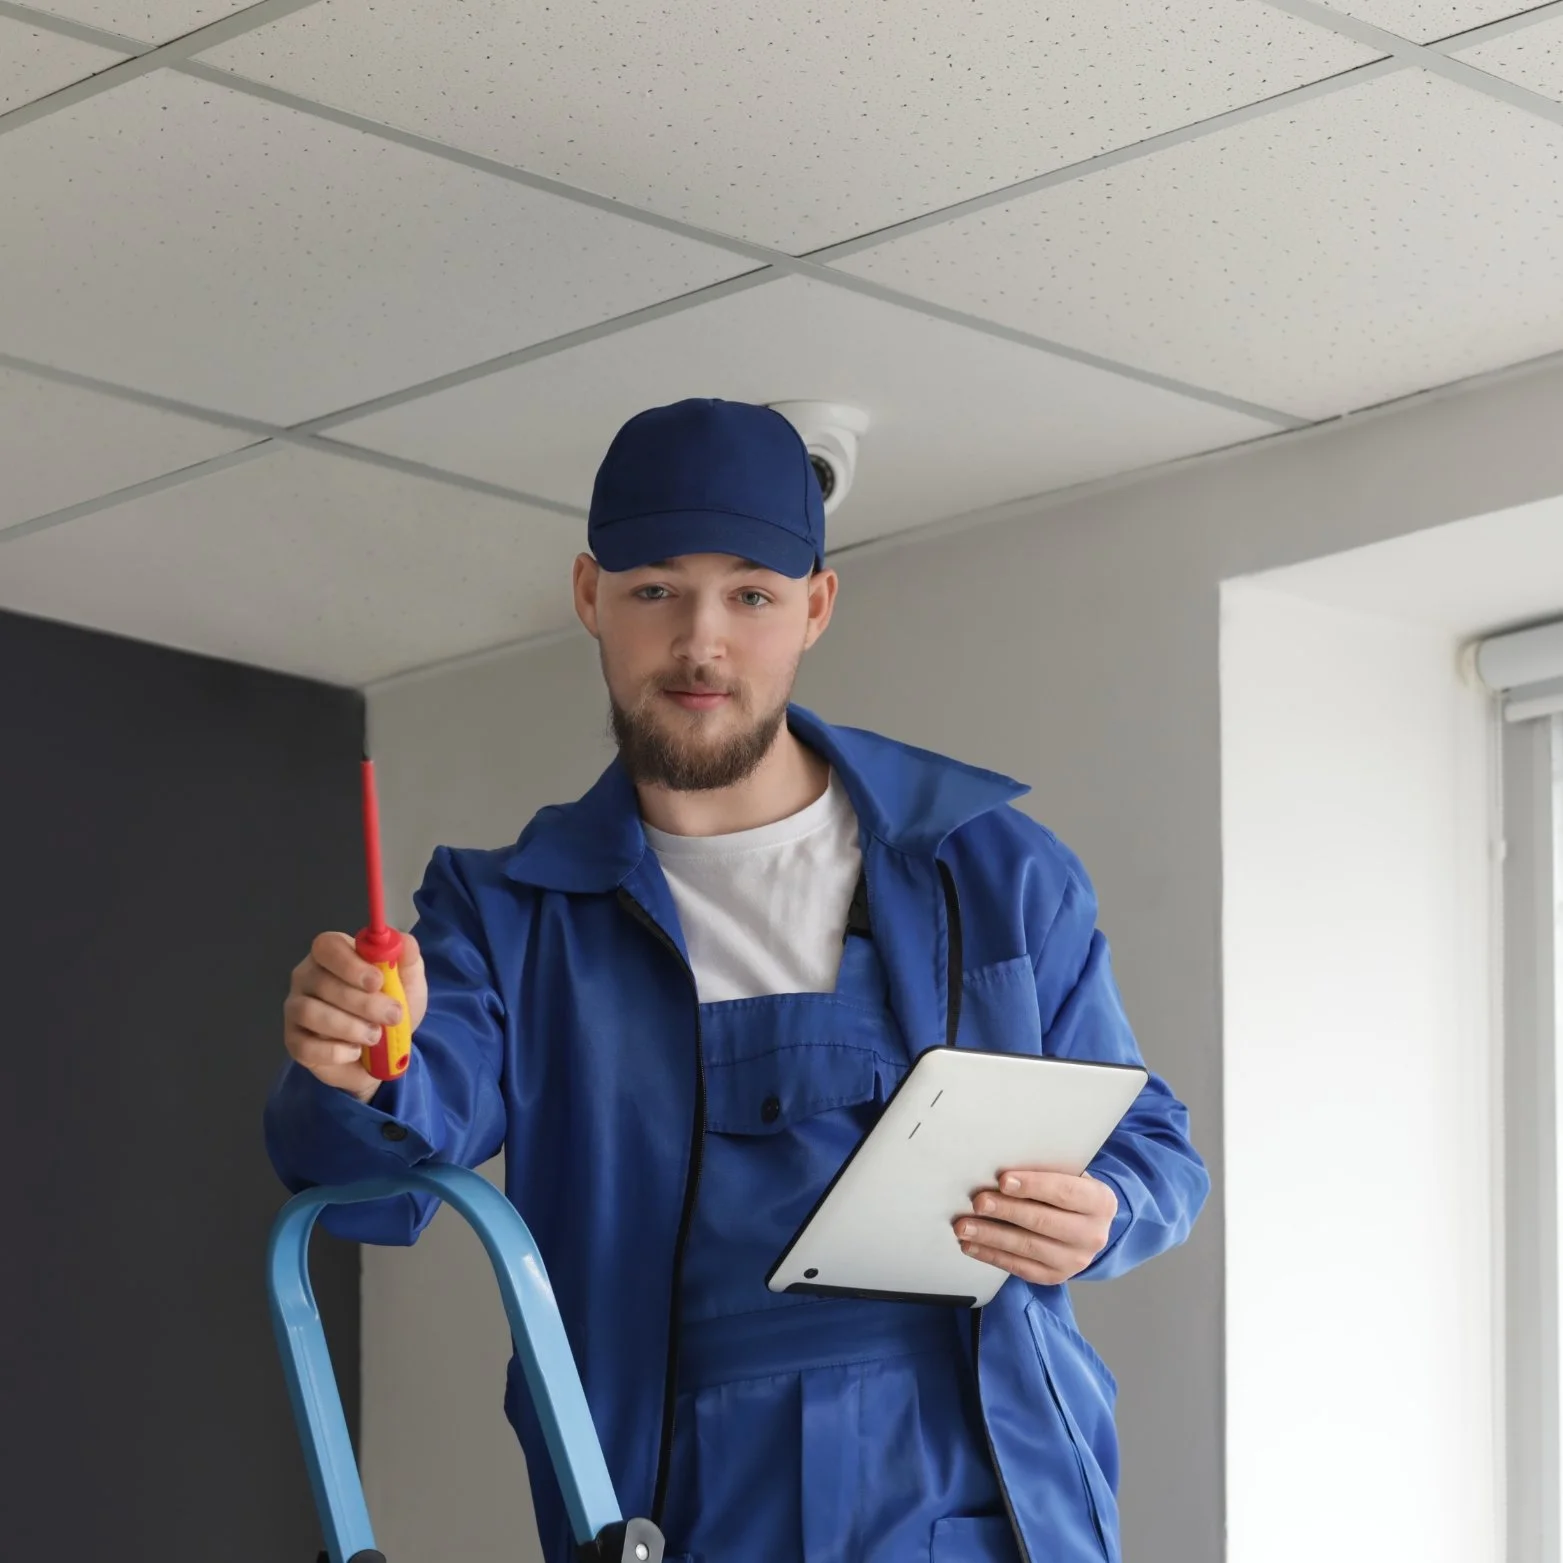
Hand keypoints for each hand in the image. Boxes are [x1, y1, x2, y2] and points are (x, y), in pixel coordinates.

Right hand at [283, 930, 425, 1102]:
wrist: (385, 1053)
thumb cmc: (390, 1007)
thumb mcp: (409, 983)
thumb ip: (408, 959)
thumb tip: (405, 941)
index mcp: (334, 954)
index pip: (328, 946)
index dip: (350, 963)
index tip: (377, 982)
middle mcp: (307, 976)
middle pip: (322, 981)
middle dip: (362, 1002)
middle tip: (392, 1016)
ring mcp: (295, 1008)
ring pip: (309, 1012)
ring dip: (348, 1027)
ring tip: (375, 1035)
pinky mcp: (293, 1041)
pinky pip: (304, 1046)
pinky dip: (335, 1052)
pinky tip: (355, 1051)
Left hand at [953, 1169, 1117, 1285]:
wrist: (1086, 1225)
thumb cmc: (1068, 1191)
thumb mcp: (1069, 1175)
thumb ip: (1045, 1171)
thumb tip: (1001, 1168)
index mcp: (1100, 1201)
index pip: (1064, 1192)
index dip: (1032, 1185)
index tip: (1003, 1180)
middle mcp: (1093, 1235)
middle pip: (1043, 1222)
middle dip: (1006, 1210)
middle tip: (977, 1202)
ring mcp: (1075, 1260)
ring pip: (1027, 1247)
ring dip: (991, 1235)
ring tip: (964, 1226)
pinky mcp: (1055, 1277)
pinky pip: (1019, 1267)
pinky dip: (992, 1255)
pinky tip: (972, 1244)